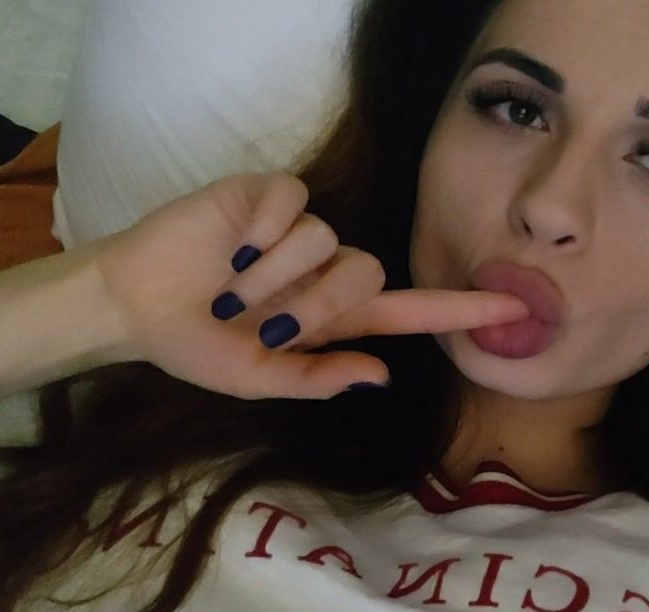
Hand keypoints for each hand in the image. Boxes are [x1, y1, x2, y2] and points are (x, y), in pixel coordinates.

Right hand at [88, 171, 529, 399]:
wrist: (131, 305)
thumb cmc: (194, 344)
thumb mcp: (254, 379)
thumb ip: (314, 378)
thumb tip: (381, 375)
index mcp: (331, 318)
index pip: (410, 310)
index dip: (462, 310)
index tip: (518, 308)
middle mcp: (324, 269)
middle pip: (366, 271)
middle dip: (317, 302)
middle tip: (263, 322)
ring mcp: (297, 230)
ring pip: (327, 238)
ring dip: (275, 274)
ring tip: (229, 288)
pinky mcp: (265, 196)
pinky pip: (292, 203)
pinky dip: (261, 232)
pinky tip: (230, 248)